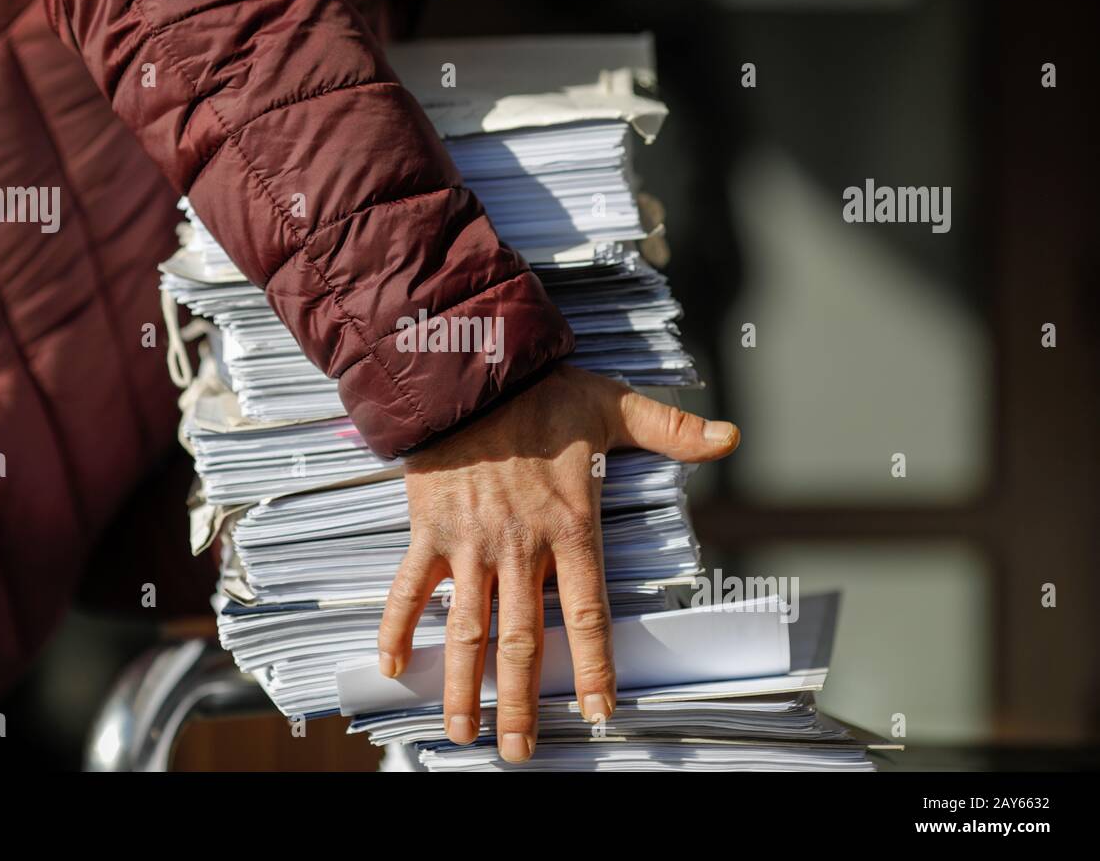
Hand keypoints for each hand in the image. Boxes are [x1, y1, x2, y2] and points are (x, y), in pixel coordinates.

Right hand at [377, 363, 739, 761]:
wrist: (468, 371)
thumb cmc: (540, 391)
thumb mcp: (612, 405)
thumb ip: (670, 430)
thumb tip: (730, 437)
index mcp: (568, 525)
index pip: (585, 613)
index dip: (592, 666)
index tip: (596, 711)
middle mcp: (518, 546)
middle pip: (521, 640)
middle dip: (519, 701)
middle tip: (518, 750)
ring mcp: (469, 543)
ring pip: (466, 628)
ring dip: (463, 685)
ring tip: (463, 732)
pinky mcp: (429, 530)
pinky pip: (409, 587)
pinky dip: (397, 626)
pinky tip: (392, 666)